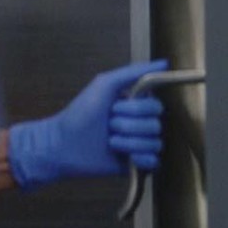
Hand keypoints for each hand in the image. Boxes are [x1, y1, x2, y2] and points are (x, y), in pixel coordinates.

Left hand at [7, 60, 167, 190]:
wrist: (62, 144)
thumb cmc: (80, 113)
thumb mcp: (105, 84)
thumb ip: (134, 72)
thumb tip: (165, 63)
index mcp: (136, 106)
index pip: (156, 107)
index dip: (136, 109)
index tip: (114, 108)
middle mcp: (140, 125)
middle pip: (156, 125)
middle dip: (130, 126)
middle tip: (109, 126)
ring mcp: (139, 145)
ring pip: (155, 143)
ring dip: (130, 143)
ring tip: (111, 142)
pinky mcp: (136, 165)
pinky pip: (154, 162)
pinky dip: (141, 159)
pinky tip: (128, 157)